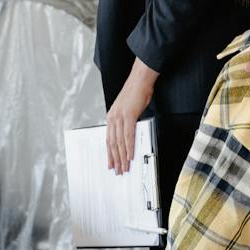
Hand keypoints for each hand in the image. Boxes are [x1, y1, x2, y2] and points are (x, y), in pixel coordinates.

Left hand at [105, 59, 157, 173]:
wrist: (140, 80)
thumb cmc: (136, 92)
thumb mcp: (128, 109)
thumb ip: (126, 122)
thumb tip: (129, 135)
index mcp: (111, 117)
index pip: (108, 140)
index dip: (110, 154)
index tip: (111, 163)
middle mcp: (112, 118)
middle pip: (112, 144)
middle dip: (115, 159)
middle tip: (118, 170)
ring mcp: (119, 117)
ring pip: (119, 142)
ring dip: (122, 157)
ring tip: (125, 166)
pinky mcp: (128, 115)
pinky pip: (128, 135)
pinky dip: (129, 147)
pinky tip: (130, 155)